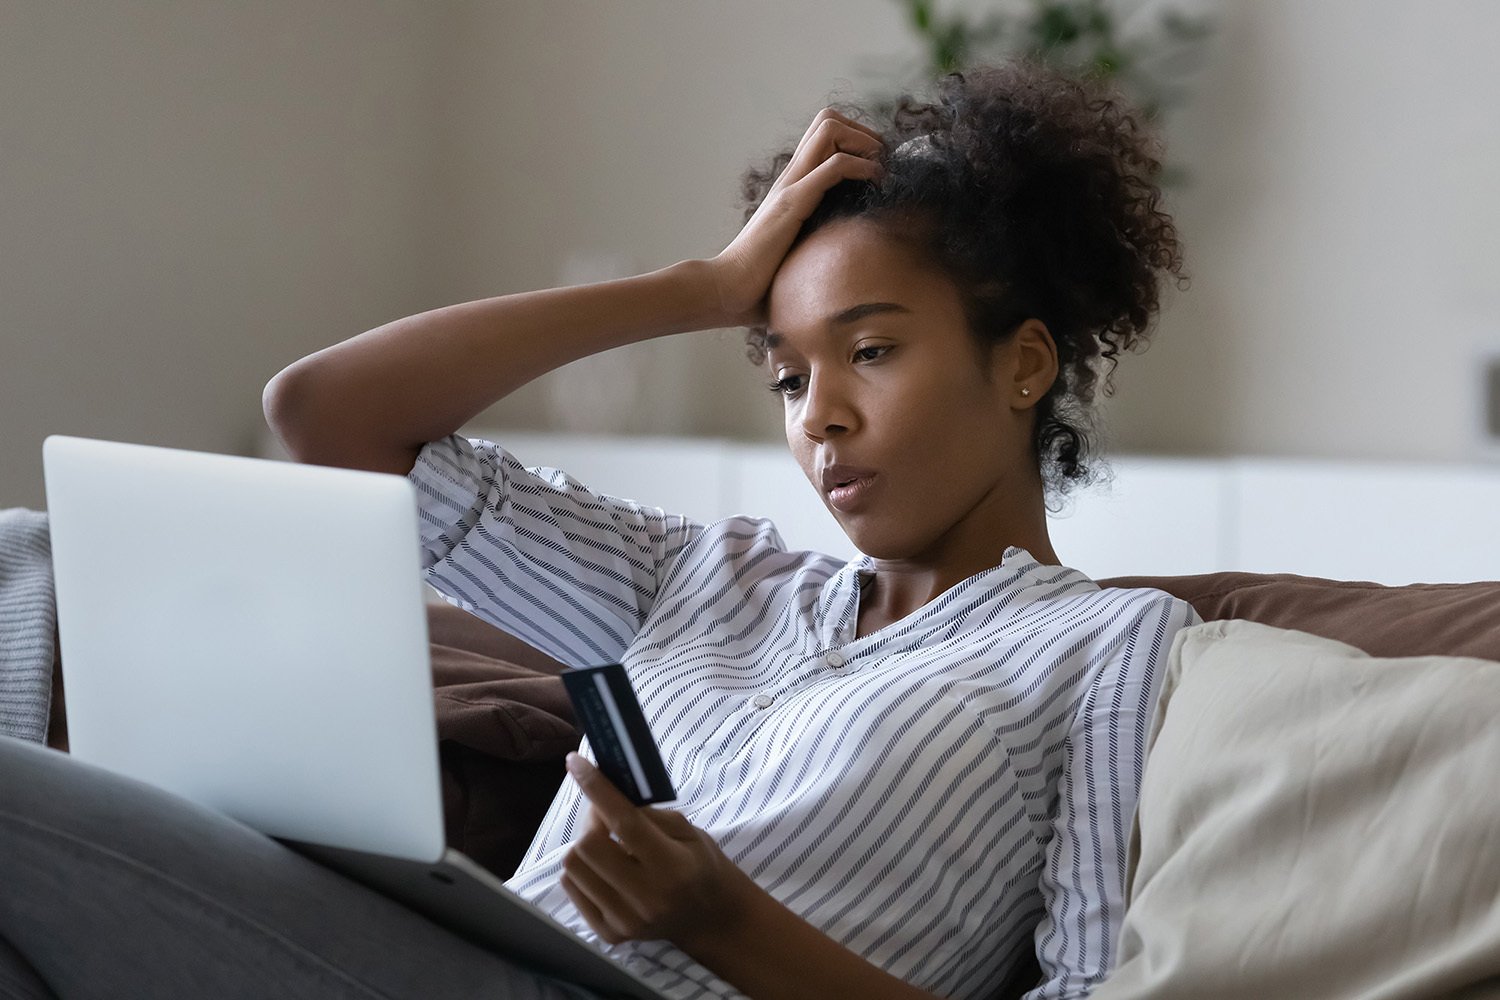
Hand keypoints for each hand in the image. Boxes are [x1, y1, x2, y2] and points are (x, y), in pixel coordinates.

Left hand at [559, 753, 753, 948]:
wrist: (708, 917)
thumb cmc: (699, 864)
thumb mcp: (686, 830)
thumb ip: (648, 813)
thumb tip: (606, 788)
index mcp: (673, 867)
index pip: (624, 822)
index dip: (597, 788)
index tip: (576, 762)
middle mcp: (647, 898)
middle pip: (588, 846)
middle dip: (590, 818)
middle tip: (603, 810)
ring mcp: (625, 920)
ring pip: (573, 866)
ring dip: (584, 843)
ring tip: (606, 841)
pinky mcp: (609, 933)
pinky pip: (571, 887)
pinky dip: (581, 867)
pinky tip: (604, 865)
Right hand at [709, 109, 884, 327]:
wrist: (728, 289)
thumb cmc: (762, 279)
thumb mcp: (799, 249)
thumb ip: (817, 240)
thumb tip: (842, 259)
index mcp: (792, 184)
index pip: (823, 134)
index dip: (856, 139)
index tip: (877, 166)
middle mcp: (790, 176)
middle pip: (827, 120)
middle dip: (864, 133)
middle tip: (881, 163)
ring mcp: (790, 186)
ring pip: (830, 130)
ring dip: (864, 143)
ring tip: (880, 170)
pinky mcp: (793, 203)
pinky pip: (834, 167)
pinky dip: (863, 167)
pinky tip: (875, 184)